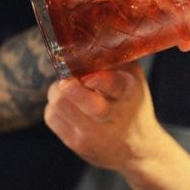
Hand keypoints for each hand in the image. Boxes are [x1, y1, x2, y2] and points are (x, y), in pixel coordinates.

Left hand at [44, 63, 165, 172]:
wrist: (137, 148)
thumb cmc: (131, 104)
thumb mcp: (133, 79)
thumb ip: (112, 60)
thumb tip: (85, 41)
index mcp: (129, 92)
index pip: (115, 86)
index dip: (100, 80)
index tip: (88, 78)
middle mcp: (113, 115)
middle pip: (86, 102)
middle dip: (70, 88)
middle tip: (66, 81)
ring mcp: (93, 133)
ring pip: (60, 104)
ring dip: (58, 91)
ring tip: (67, 89)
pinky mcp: (76, 144)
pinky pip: (51, 117)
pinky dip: (55, 106)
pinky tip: (68, 106)